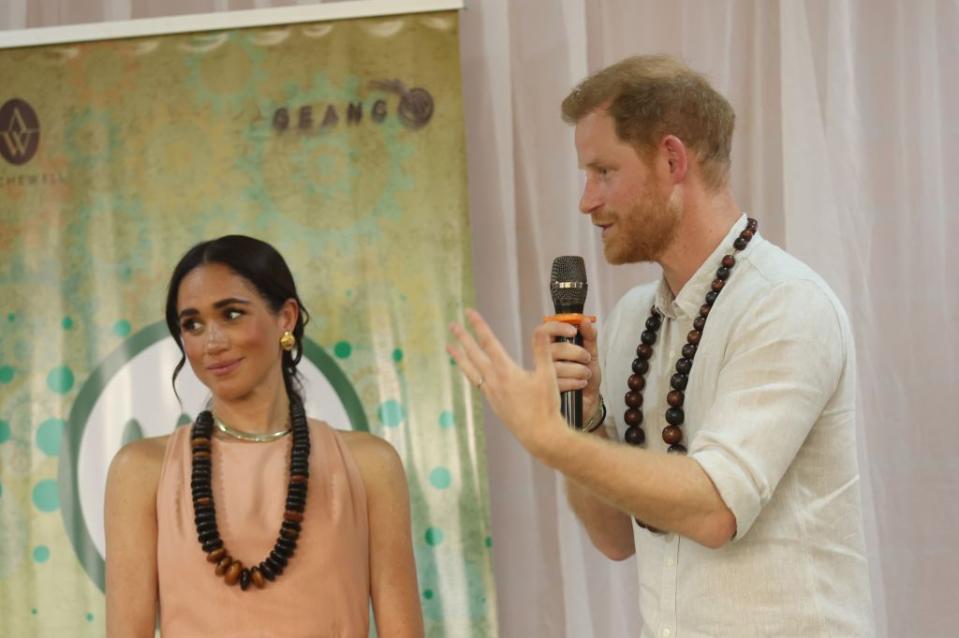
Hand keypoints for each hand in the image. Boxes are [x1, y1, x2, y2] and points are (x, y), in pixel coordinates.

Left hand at [447, 309, 565, 453]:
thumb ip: (542, 351)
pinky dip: (470, 373)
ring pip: (471, 370)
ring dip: (460, 357)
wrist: (540, 436)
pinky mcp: (493, 404)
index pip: (489, 342)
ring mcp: (491, 394)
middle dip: (463, 338)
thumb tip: (541, 328)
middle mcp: (494, 381)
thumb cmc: (546, 407)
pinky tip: (470, 371)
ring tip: (449, 348)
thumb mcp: (547, 376)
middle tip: (452, 325)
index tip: (469, 313)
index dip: (479, 326)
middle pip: (474, 355)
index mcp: (506, 372)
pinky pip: (476, 383)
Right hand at [544, 320, 601, 423]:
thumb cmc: (586, 375)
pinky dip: (575, 382)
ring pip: (557, 367)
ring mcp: (544, 375)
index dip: (556, 327)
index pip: (542, 332)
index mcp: (551, 347)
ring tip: (586, 374)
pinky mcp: (548, 390)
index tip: (573, 330)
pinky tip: (581, 384)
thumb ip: (589, 337)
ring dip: (578, 370)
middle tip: (587, 358)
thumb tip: (586, 321)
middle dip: (575, 352)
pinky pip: (559, 382)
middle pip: (553, 348)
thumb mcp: (592, 354)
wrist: (590, 400)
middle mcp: (543, 360)